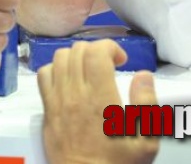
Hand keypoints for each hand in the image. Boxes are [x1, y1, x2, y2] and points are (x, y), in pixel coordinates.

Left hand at [37, 40, 159, 163]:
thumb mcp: (145, 142)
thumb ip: (146, 105)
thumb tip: (144, 75)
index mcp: (100, 99)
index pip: (96, 53)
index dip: (110, 47)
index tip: (121, 61)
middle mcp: (75, 94)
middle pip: (77, 51)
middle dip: (95, 50)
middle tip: (108, 65)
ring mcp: (57, 101)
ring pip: (58, 59)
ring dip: (75, 56)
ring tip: (88, 69)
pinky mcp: (47, 110)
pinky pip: (43, 76)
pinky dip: (55, 69)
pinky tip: (68, 80)